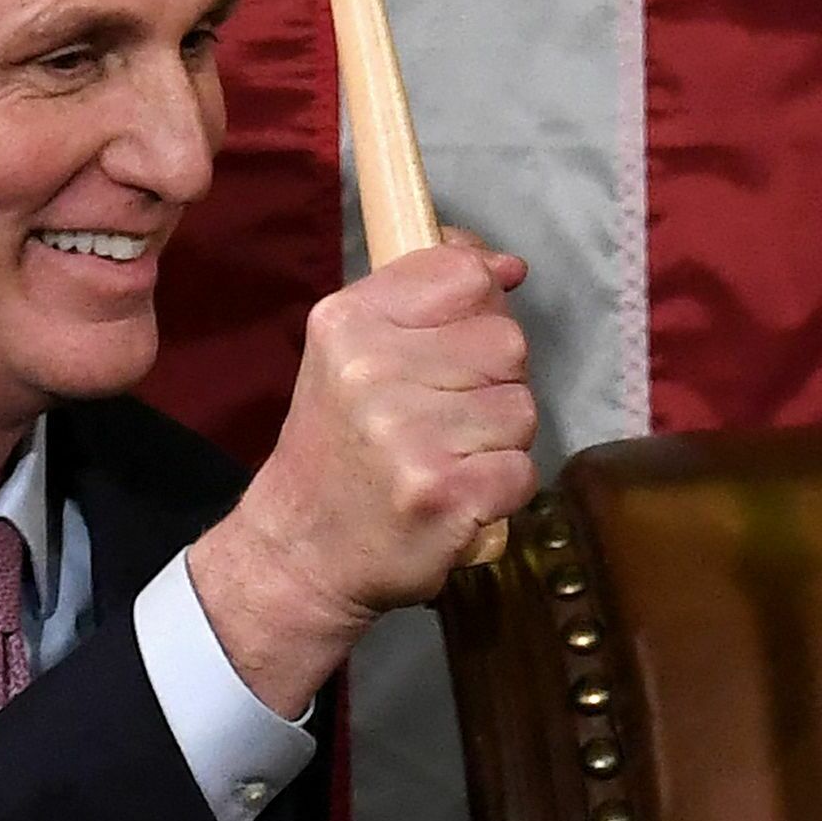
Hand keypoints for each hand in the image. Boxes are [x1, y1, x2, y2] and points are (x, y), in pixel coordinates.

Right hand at [187, 238, 538, 717]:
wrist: (299, 553)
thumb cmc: (337, 447)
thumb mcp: (351, 351)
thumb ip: (424, 297)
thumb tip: (506, 267)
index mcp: (348, 321)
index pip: (465, 275)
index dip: (481, 307)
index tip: (459, 342)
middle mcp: (372, 371)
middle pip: (507, 341)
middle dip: (492, 380)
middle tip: (444, 417)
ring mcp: (408, 436)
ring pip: (521, 407)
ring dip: (499, 439)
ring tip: (447, 458)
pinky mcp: (446, 495)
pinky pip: (523, 470)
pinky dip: (502, 489)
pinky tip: (457, 496)